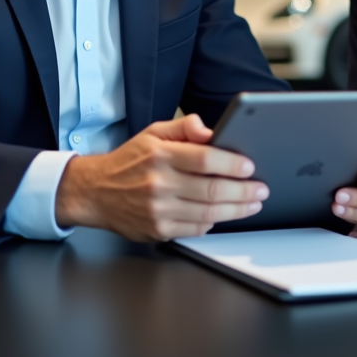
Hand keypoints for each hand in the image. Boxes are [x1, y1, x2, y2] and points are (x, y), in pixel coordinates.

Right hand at [53, 114, 267, 240]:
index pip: (205, 159)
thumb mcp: (153, 132)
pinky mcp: (158, 230)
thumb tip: (210, 129)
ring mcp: (158, 209)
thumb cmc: (129, 161)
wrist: (95, 192)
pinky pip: (195, 229)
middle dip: (244, 191)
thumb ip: (184, 127)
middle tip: (261, 189)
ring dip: (237, 210)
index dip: (232, 164)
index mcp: (160, 155)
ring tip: (253, 204)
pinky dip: (214, 222)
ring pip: (208, 213)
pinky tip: (226, 214)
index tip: (250, 167)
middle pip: (212, 189)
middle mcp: (159, 183)